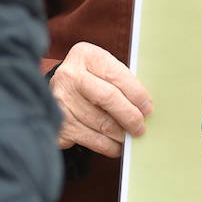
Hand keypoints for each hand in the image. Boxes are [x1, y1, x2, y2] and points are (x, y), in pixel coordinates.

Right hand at [50, 42, 152, 157]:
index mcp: (85, 55)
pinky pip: (92, 140)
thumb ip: (121, 82)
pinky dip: (109, 146)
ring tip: (130, 136)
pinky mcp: (60, 124)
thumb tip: (146, 107)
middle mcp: (69, 75)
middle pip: (108, 98)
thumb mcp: (102, 71)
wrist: (54, 95)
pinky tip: (117, 145)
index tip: (148, 108)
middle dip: (130, 116)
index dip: (136, 94)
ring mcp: (60, 100)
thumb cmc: (90, 82)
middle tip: (141, 127)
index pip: (116, 75)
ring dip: (121, 134)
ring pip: (101, 123)